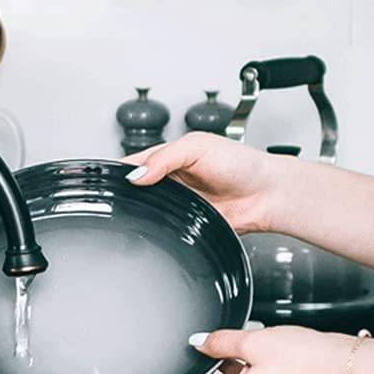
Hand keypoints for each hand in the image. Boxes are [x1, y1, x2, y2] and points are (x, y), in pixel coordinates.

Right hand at [124, 132, 287, 233]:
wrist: (266, 195)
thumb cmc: (243, 164)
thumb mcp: (198, 147)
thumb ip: (164, 157)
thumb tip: (136, 175)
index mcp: (168, 156)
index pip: (133, 162)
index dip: (119, 170)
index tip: (106, 177)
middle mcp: (169, 179)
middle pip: (134, 188)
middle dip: (125, 192)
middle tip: (120, 196)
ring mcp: (176, 202)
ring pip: (144, 209)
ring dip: (140, 211)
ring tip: (137, 209)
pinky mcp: (183, 223)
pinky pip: (161, 227)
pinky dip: (155, 227)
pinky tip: (154, 223)